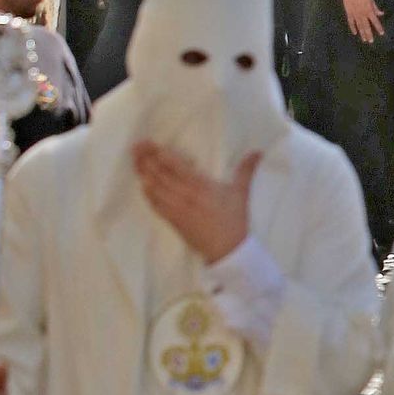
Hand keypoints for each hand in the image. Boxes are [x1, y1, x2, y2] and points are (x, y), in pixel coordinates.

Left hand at [132, 143, 260, 264]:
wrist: (228, 250)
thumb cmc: (235, 220)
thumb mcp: (241, 192)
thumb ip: (246, 170)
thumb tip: (257, 152)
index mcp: (202, 186)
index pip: (177, 167)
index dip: (162, 155)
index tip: (152, 144)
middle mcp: (186, 196)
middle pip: (161, 175)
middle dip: (147, 159)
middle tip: (137, 147)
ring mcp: (177, 209)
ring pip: (154, 188)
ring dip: (143, 173)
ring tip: (136, 160)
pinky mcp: (173, 221)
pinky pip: (155, 204)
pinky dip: (147, 193)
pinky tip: (142, 184)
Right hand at [340, 0, 384, 42]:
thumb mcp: (371, 0)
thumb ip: (375, 8)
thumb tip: (381, 14)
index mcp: (369, 11)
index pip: (375, 21)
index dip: (379, 28)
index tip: (381, 33)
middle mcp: (363, 14)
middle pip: (367, 26)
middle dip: (369, 34)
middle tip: (371, 41)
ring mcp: (355, 15)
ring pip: (359, 26)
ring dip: (362, 33)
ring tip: (364, 40)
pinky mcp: (349, 14)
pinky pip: (351, 23)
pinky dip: (353, 28)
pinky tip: (355, 33)